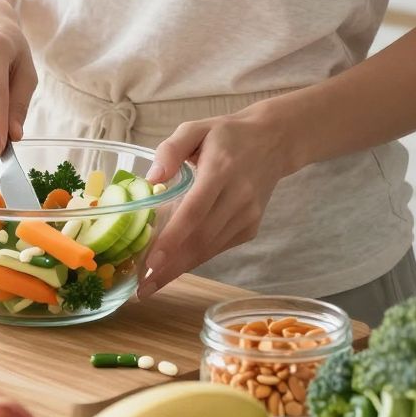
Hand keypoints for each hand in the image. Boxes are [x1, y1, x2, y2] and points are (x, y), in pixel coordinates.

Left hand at [136, 111, 285, 296]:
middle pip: (200, 239)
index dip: (172, 239)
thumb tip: (151, 178)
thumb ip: (170, 150)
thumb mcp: (195, 128)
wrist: (274, 141)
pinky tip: (172, 267)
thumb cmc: (227, 135)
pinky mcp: (250, 227)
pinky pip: (217, 248)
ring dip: (179, 269)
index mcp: (221, 170)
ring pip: (209, 249)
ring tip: (150, 285)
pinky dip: (194, 259)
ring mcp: (247, 216)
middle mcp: (238, 197)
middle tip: (141, 288)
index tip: (151, 262)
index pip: (195, 210)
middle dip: (169, 266)